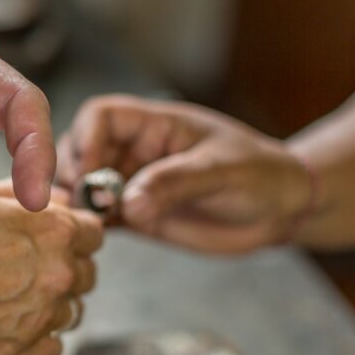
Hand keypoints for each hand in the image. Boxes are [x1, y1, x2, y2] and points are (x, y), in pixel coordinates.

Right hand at [0, 192, 102, 354]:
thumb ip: (22, 199)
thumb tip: (53, 198)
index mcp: (52, 229)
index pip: (94, 233)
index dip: (75, 235)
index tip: (59, 241)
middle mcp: (57, 272)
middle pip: (86, 274)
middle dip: (64, 271)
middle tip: (27, 271)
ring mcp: (43, 314)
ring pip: (71, 311)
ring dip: (49, 305)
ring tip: (10, 299)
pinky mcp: (23, 349)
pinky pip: (52, 346)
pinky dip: (36, 338)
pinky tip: (6, 324)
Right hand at [57, 95, 312, 253]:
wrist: (281, 211)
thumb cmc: (262, 175)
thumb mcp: (222, 173)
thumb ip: (174, 184)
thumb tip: (127, 204)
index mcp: (155, 125)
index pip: (100, 116)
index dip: (86, 141)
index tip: (89, 175)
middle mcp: (135, 151)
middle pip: (79, 150)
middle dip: (73, 176)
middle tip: (86, 206)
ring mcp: (132, 184)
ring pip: (82, 186)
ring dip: (76, 204)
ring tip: (86, 224)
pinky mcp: (135, 216)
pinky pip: (98, 218)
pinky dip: (87, 226)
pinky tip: (93, 237)